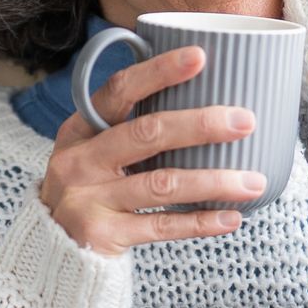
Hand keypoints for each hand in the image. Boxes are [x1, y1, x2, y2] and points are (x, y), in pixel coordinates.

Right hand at [39, 47, 265, 256]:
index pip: (120, 90)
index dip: (159, 71)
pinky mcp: (101, 235)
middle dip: (200, 124)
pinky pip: (161, 226)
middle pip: (147, 133)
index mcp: (80, 129)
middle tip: (245, 121)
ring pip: (162, 184)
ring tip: (254, 181)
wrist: (52, 250)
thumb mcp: (94, 151)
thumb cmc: (90, 188)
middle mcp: (79, 160)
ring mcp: (87, 199)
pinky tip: (232, 217)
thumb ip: (131, 127)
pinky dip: (201, 221)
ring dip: (214, 181)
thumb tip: (203, 95)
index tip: (200, 56)